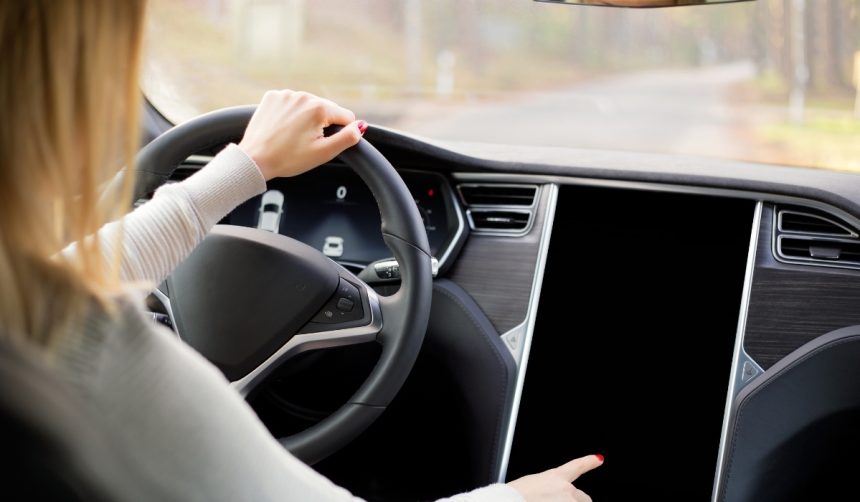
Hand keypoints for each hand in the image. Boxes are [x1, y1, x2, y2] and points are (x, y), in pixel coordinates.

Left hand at [238, 90, 366, 180]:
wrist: (254, 159)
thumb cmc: (288, 159)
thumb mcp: (324, 153)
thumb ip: (348, 138)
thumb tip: (361, 126)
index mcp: (318, 108)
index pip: (345, 116)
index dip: (339, 133)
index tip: (323, 143)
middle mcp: (303, 96)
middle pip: (326, 110)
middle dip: (321, 125)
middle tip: (306, 143)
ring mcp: (286, 94)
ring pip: (308, 106)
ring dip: (306, 119)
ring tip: (293, 137)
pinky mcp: (272, 97)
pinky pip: (291, 103)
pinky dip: (290, 114)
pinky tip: (283, 128)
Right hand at [508, 454, 602, 501]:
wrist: (509, 501)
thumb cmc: (514, 496)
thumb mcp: (530, 486)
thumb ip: (547, 490)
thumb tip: (549, 497)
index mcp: (555, 477)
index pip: (576, 466)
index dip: (589, 461)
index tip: (598, 459)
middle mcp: (566, 490)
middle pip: (584, 499)